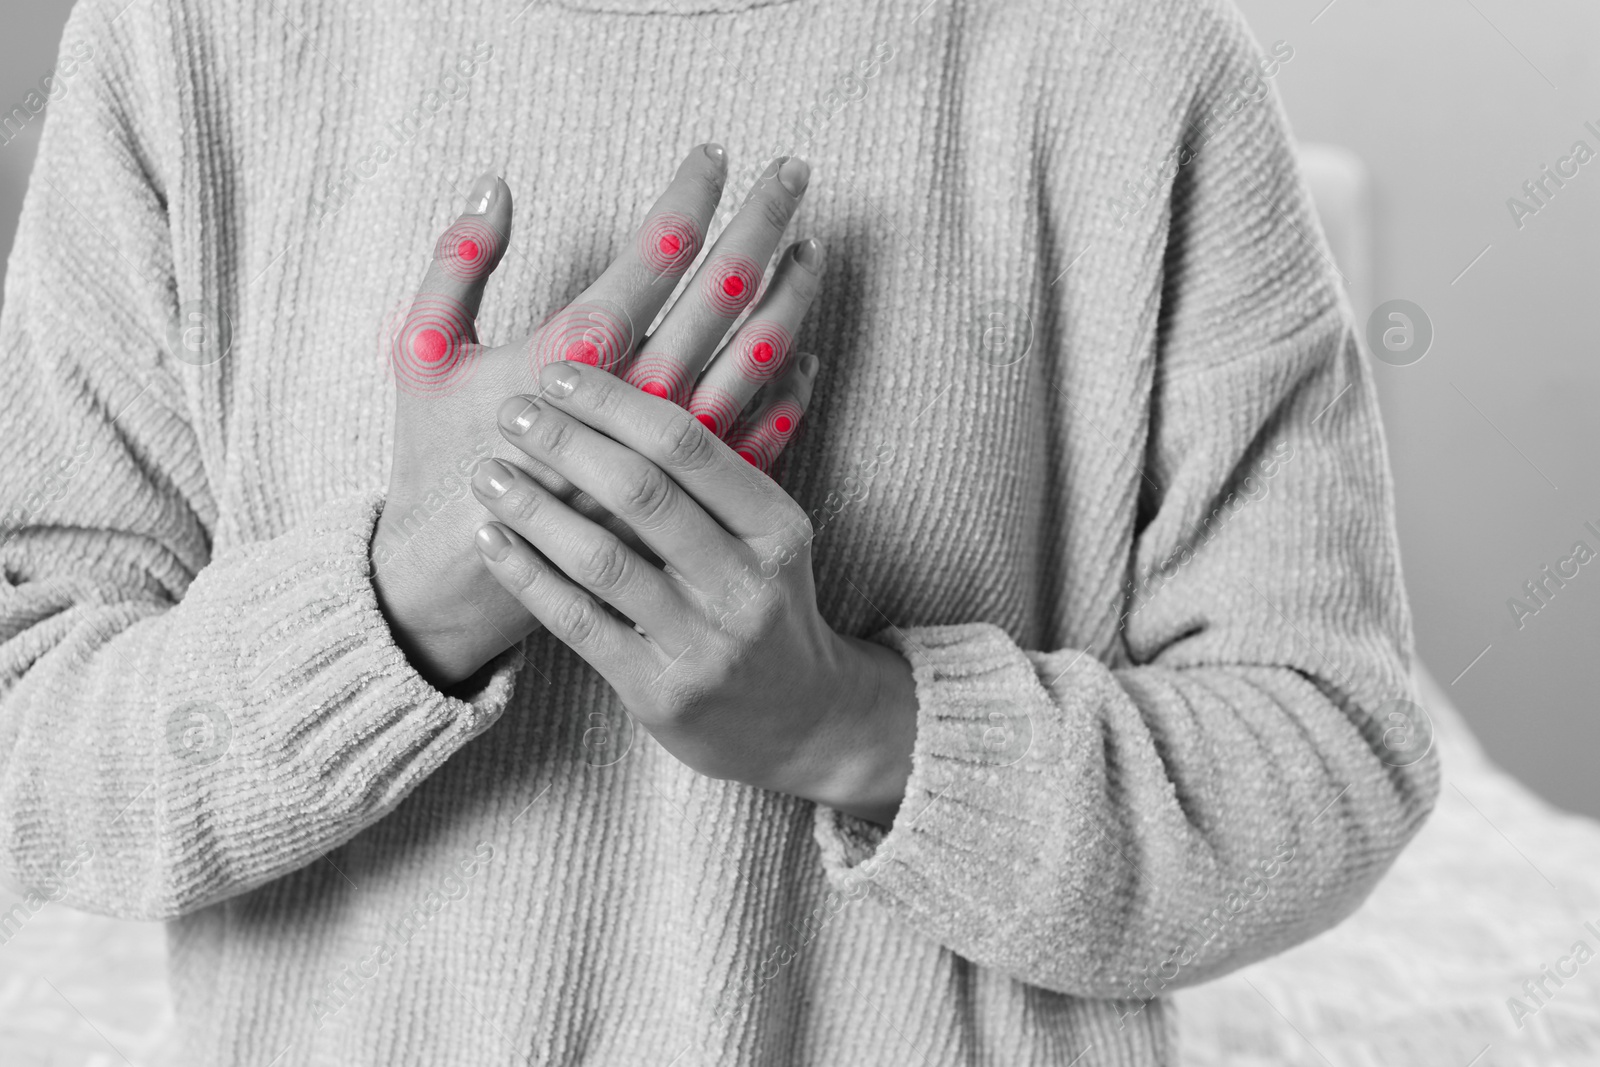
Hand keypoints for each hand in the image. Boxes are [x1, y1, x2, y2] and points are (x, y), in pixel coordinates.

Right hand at [371, 146, 814, 687]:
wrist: (459, 573)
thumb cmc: (436, 455)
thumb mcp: (421, 351)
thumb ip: (456, 262)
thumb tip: (496, 184)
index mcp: (572, 354)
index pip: (653, 255)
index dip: (690, 197)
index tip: (717, 154)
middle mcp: (633, 399)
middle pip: (719, 295)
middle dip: (761, 225)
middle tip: (794, 173)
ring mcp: (669, 454)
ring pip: (753, 361)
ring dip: (788, 298)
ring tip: (812, 249)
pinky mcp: (683, 501)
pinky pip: (757, 438)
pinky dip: (788, 391)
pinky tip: (804, 352)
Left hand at [469, 360, 920, 825]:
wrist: (798, 719)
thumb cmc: (765, 601)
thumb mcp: (770, 534)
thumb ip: (722, 464)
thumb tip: (679, 355)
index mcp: (778, 528)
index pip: (688, 446)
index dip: (614, 401)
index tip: (557, 368)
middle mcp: (747, 584)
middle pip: (643, 494)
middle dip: (567, 443)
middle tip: (512, 410)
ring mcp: (704, 643)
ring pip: (604, 560)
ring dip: (535, 508)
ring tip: (487, 470)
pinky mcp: (659, 690)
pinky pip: (579, 623)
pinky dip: (529, 576)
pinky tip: (494, 539)